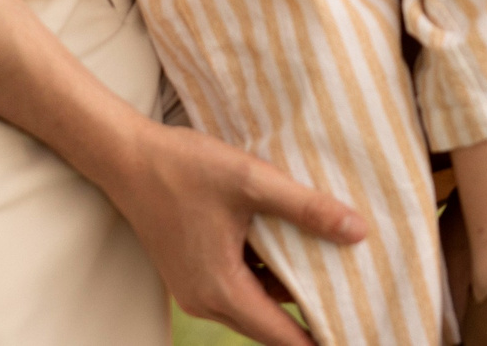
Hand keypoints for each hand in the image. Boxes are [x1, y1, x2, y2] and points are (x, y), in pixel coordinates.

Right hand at [104, 118, 367, 345]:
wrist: (129, 158)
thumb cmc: (186, 169)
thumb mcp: (253, 182)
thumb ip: (306, 208)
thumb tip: (357, 232)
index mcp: (221, 290)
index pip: (281, 335)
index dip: (319, 337)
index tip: (353, 330)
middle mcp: (205, 300)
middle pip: (269, 324)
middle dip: (309, 317)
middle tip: (351, 301)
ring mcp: (196, 288)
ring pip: (255, 302)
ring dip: (288, 291)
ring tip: (333, 270)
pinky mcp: (193, 272)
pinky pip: (240, 285)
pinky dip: (267, 274)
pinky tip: (293, 247)